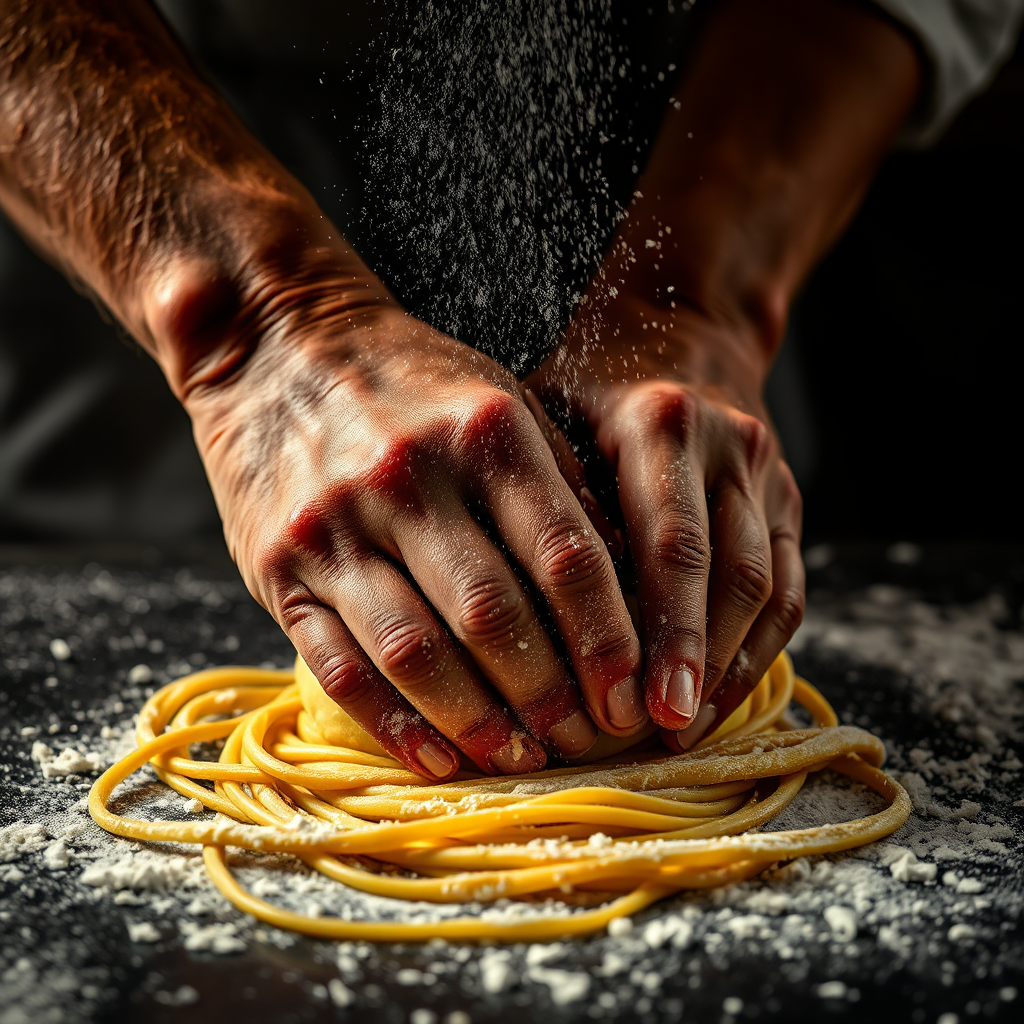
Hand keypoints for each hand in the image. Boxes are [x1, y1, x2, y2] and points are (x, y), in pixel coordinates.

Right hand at [151, 241, 642, 780]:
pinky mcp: (277, 569)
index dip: (606, 638)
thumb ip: (559, 484)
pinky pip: (338, 665)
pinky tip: (436, 757)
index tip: (632, 694)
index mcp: (483, 433)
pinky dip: (391, 723)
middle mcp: (408, 479)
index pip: (564, 554)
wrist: (276, 347)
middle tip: (585, 739)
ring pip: (415, 651)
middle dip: (548, 693)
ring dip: (475, 719)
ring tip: (518, 757)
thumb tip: (622, 582)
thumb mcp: (498, 401)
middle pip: (493, 614)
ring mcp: (333, 526)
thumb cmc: (408, 381)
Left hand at [527, 0, 918, 747]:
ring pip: (765, 587)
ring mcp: (766, 473)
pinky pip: (787, 586)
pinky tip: (720, 691)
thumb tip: (520, 618)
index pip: (667, 543)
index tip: (634, 705)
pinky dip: (758, 647)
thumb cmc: (587, 386)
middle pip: (724, 574)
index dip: (658, 632)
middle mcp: (724, 444)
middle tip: (662, 733)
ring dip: (728, 665)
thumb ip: (546, 498)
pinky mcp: (789, 499)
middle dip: (694, 661)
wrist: (678, 330)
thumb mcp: (549, 413)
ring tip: (686, 728)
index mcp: (657, 420)